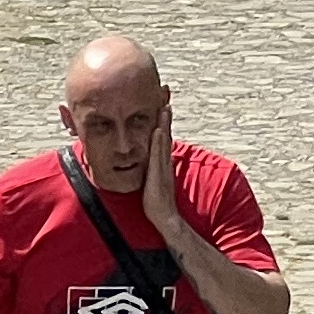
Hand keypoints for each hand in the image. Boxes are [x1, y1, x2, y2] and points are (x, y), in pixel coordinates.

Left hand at [139, 97, 183, 233]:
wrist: (165, 217)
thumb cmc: (156, 203)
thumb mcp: (153, 182)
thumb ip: (152, 171)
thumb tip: (147, 163)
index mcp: (162, 161)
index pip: (163, 136)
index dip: (163, 120)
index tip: (163, 103)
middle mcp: (165, 161)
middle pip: (166, 133)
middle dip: (165, 115)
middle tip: (165, 96)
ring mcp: (163, 166)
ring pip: (164, 141)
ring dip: (164, 123)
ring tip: (164, 107)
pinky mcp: (158, 173)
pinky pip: (158, 154)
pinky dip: (159, 141)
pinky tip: (158, 130)